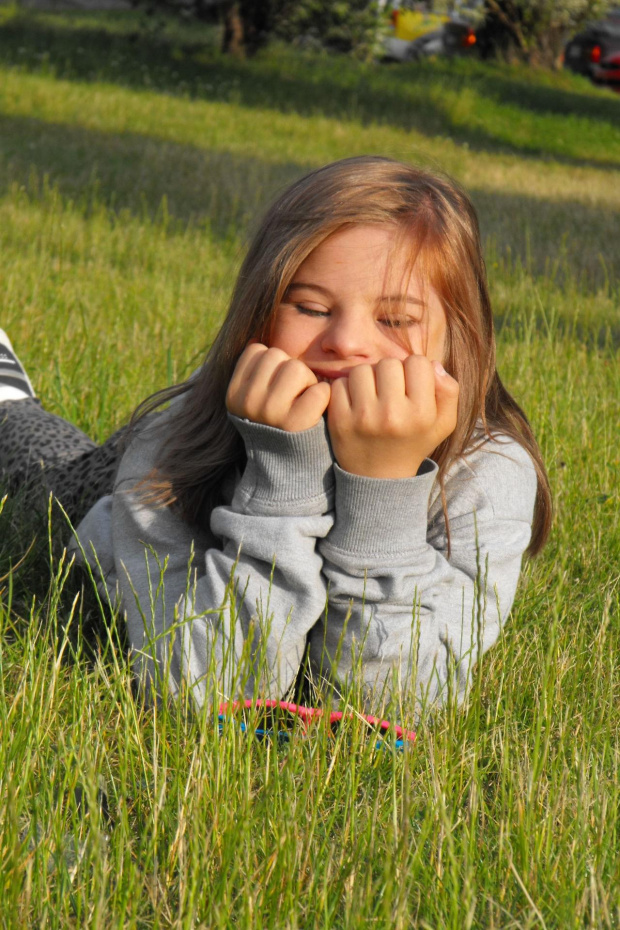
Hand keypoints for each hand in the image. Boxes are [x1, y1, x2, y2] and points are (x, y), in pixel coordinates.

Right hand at [226, 343, 330, 431]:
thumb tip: (255, 334)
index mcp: (234, 394)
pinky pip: (318, 390)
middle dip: (290, 369)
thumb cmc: (275, 423)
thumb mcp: (254, 399)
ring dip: (307, 380)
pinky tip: (316, 410)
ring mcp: (271, 413)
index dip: (272, 362)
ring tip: (303, 400)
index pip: (256, 350)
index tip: (276, 384)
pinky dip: (322, 396)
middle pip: (277, 355)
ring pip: (296, 368)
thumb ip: (255, 371)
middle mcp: (248, 403)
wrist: (286, 468)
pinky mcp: (297, 424)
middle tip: (294, 393)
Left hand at [327, 356, 458, 477]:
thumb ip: (449, 391)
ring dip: (366, 379)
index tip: (410, 387)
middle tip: (389, 392)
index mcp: (421, 413)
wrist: (379, 478)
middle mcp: (393, 415)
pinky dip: (346, 390)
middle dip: (390, 374)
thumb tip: (433, 365)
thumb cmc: (413, 442)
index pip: (418, 362)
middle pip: (389, 363)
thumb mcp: (443, 423)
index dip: (415, 371)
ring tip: (372, 396)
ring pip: (362, 370)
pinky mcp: (340, 421)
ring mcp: (364, 418)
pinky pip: (339, 384)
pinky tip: (355, 404)